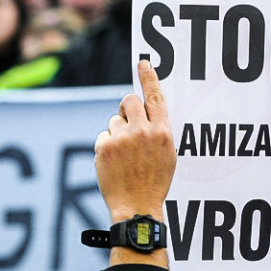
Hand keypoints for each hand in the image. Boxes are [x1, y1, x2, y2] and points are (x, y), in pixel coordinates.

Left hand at [94, 60, 175, 264]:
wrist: (136, 207)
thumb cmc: (154, 182)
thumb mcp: (167, 155)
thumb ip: (157, 131)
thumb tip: (144, 112)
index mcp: (163, 133)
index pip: (155, 97)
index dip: (149, 78)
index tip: (143, 63)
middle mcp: (143, 132)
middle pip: (129, 100)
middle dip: (127, 108)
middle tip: (129, 123)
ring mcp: (122, 138)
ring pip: (115, 120)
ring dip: (117, 132)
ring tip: (125, 156)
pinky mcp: (105, 147)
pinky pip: (104, 136)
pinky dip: (107, 147)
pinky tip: (114, 163)